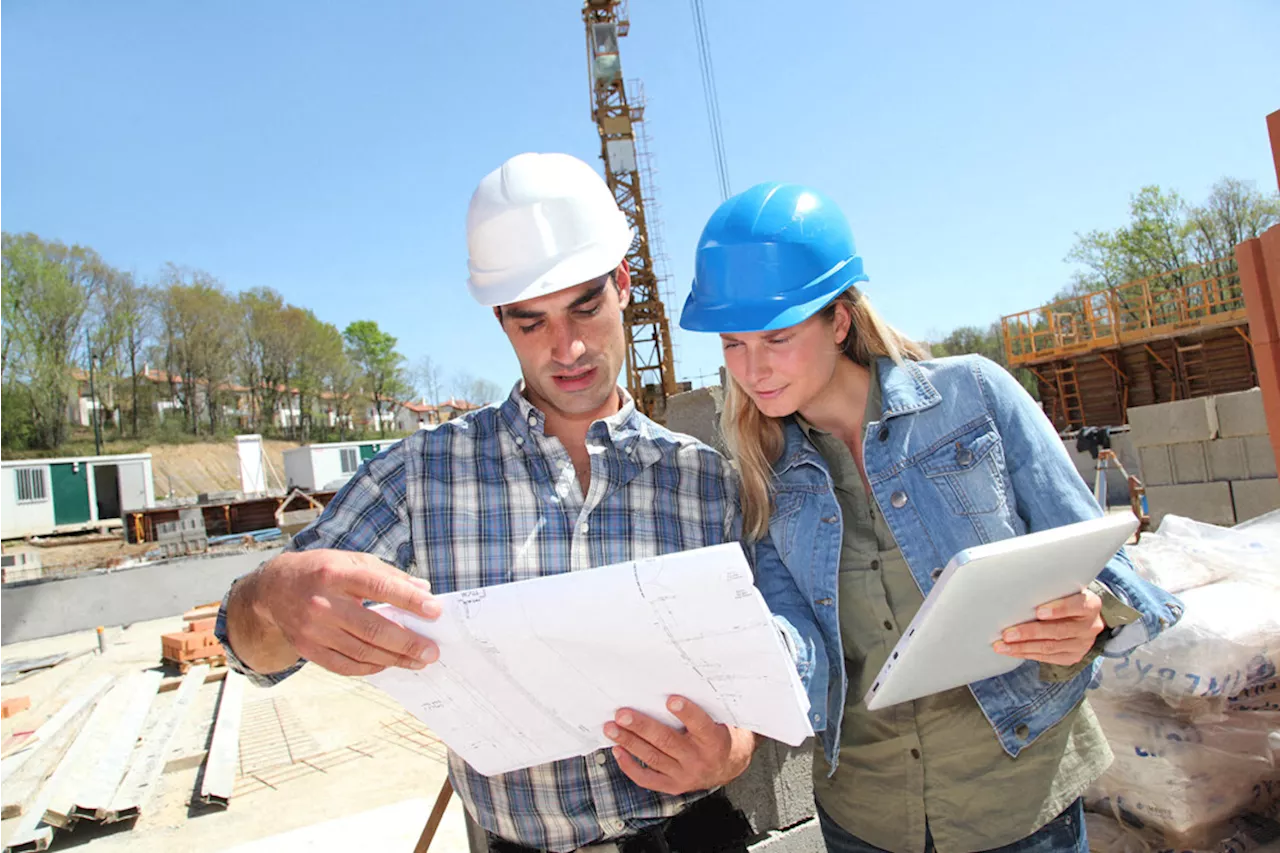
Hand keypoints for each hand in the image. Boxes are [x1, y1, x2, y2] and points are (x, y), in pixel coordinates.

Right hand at [232, 549, 441, 676]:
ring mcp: (313, 629)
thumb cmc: (321, 570)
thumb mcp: (352, 560)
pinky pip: (344, 665)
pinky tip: (388, 664)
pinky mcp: (308, 649)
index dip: (409, 600)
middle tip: (431, 651)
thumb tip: (423, 589)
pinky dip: (369, 668)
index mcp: (337, 574)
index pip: (379, 587)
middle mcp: (323, 603)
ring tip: (418, 661)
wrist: (273, 589)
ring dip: (394, 659)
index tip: (435, 610)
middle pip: (372, 628)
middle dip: (407, 642)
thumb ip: (388, 575)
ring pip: (361, 651)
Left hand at [603, 696, 755, 794]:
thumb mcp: (720, 719)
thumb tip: (675, 681)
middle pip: (667, 741)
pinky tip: (617, 750)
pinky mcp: (673, 786)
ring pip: (653, 757)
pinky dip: (630, 766)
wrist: (729, 765)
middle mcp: (698, 759)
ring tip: (611, 728)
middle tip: (622, 714)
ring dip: (629, 742)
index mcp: (714, 740)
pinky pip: (647, 779)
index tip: (670, 699)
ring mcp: (685, 775)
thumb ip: (702, 707)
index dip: (686, 712)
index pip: (700, 725)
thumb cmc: (719, 733)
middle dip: (642, 727)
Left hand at [994, 588, 1104, 665]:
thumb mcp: (1066, 589)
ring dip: (1022, 647)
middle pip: (1058, 631)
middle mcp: (1090, 626)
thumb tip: (1017, 589)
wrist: (1085, 618)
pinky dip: (1026, 654)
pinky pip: (1047, 658)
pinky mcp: (1073, 657)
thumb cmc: (1067, 597)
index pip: (1077, 606)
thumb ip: (1051, 589)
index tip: (1039, 611)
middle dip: (1030, 633)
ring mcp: (1082, 644)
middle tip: (1007, 634)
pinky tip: (1011, 651)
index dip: (1059, 609)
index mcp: (1090, 605)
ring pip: (1050, 648)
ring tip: (1002, 645)